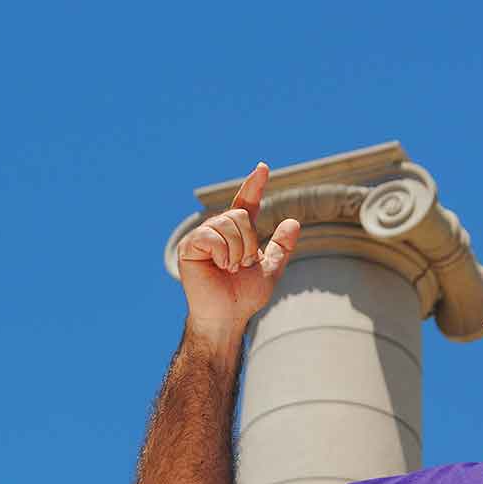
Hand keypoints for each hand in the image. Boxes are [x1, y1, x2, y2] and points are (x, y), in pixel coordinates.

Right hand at [176, 162, 301, 337]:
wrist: (228, 316)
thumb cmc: (244, 296)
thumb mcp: (270, 268)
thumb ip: (281, 247)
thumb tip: (294, 222)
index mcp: (236, 233)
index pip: (246, 202)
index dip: (254, 185)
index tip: (263, 168)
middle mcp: (218, 230)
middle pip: (239, 215)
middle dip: (249, 242)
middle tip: (242, 265)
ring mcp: (202, 236)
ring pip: (227, 224)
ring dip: (237, 251)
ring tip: (231, 268)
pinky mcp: (188, 246)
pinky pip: (211, 236)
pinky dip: (222, 253)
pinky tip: (219, 267)